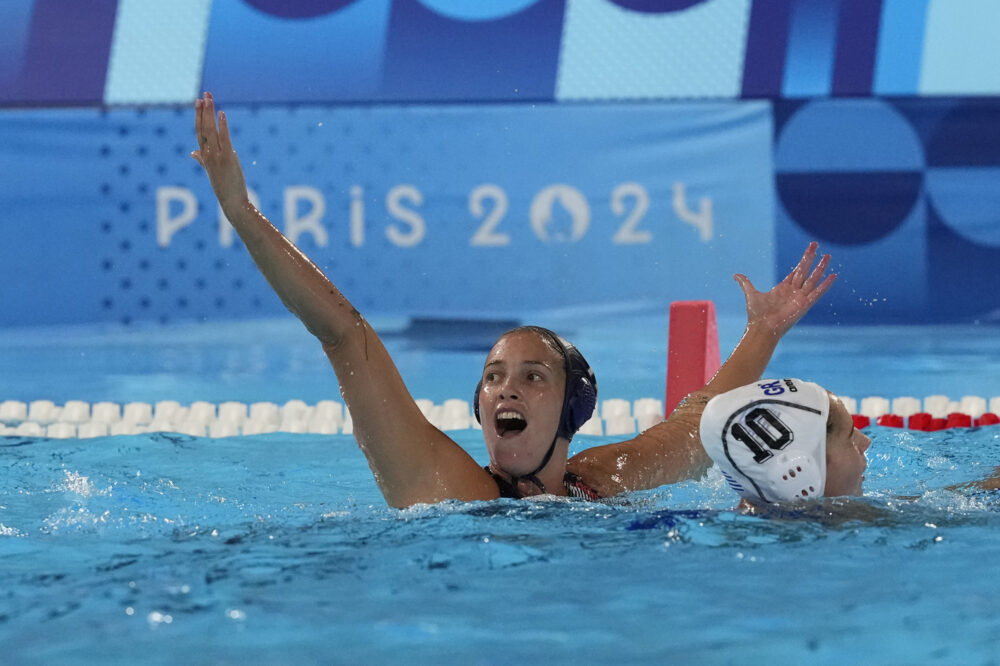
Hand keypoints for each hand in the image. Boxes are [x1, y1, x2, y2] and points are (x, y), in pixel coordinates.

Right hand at [190, 91, 248, 212]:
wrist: (231, 201)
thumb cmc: (223, 187)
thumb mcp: (211, 171)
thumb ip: (201, 160)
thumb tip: (192, 153)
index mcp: (203, 156)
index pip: (198, 131)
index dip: (198, 116)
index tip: (199, 102)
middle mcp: (207, 154)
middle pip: (202, 127)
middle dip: (203, 110)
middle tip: (205, 94)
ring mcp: (216, 156)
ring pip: (210, 130)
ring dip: (210, 113)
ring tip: (210, 98)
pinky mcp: (227, 158)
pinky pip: (224, 138)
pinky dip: (222, 125)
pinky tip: (222, 114)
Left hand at [734, 241, 835, 338]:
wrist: (762, 328)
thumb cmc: (757, 315)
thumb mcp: (751, 294)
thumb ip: (745, 283)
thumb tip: (735, 275)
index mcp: (783, 289)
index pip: (795, 272)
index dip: (801, 261)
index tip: (809, 251)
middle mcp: (793, 292)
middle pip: (804, 270)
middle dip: (810, 257)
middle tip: (816, 244)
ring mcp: (800, 298)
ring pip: (812, 279)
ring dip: (820, 268)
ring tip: (828, 256)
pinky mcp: (805, 304)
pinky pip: (818, 293)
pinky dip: (825, 285)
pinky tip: (833, 276)